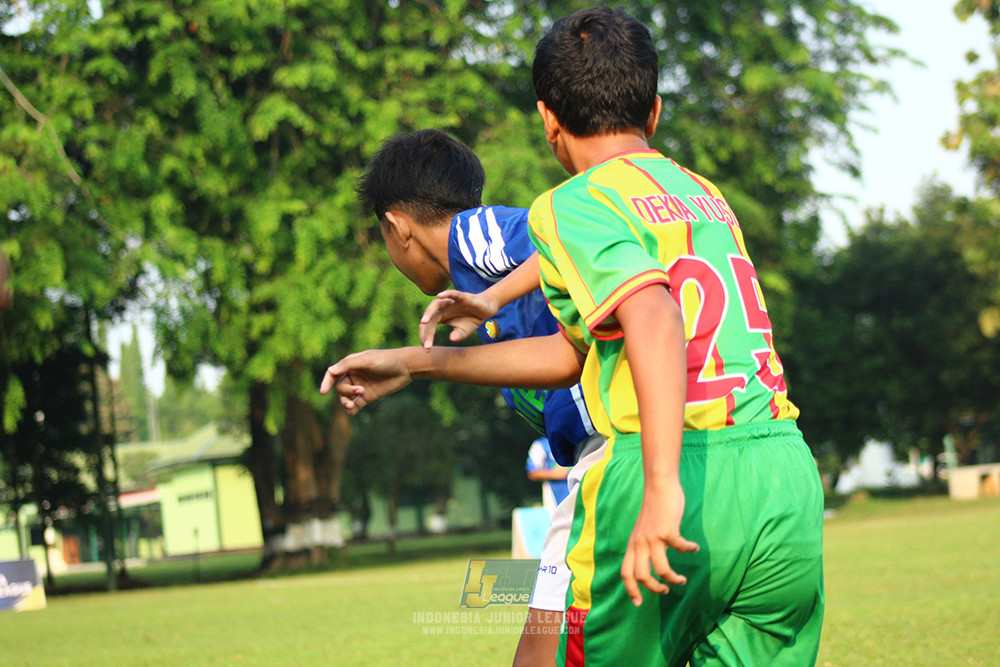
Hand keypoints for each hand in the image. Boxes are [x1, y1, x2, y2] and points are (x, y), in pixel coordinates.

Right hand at [319, 348, 414, 414]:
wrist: (406, 367)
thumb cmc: (386, 359)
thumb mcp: (366, 360)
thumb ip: (347, 365)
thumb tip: (330, 371)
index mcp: (351, 365)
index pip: (333, 374)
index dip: (326, 382)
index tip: (323, 392)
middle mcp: (354, 376)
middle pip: (340, 388)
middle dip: (346, 392)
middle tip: (360, 391)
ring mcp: (361, 387)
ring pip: (346, 398)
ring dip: (346, 402)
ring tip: (352, 406)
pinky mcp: (369, 396)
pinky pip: (356, 405)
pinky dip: (352, 409)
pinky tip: (352, 412)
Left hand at [419, 289, 498, 349]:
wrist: (486, 308)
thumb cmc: (472, 319)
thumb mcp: (465, 331)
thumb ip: (458, 336)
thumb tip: (452, 339)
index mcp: (441, 317)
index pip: (429, 326)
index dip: (426, 336)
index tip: (426, 349)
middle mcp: (443, 308)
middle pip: (430, 317)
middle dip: (426, 331)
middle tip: (425, 344)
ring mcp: (451, 302)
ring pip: (436, 304)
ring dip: (428, 312)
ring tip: (424, 322)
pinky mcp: (462, 297)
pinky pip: (453, 294)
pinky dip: (446, 294)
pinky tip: (440, 295)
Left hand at [620, 478, 699, 605]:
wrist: (658, 486)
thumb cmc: (653, 509)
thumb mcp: (642, 530)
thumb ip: (643, 546)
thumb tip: (650, 565)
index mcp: (633, 544)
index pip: (626, 572)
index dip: (630, 590)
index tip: (638, 603)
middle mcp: (640, 543)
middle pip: (641, 576)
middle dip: (654, 588)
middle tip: (666, 591)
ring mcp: (653, 537)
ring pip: (661, 569)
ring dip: (673, 578)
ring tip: (682, 580)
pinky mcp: (667, 530)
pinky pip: (680, 548)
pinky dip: (689, 550)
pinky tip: (694, 548)